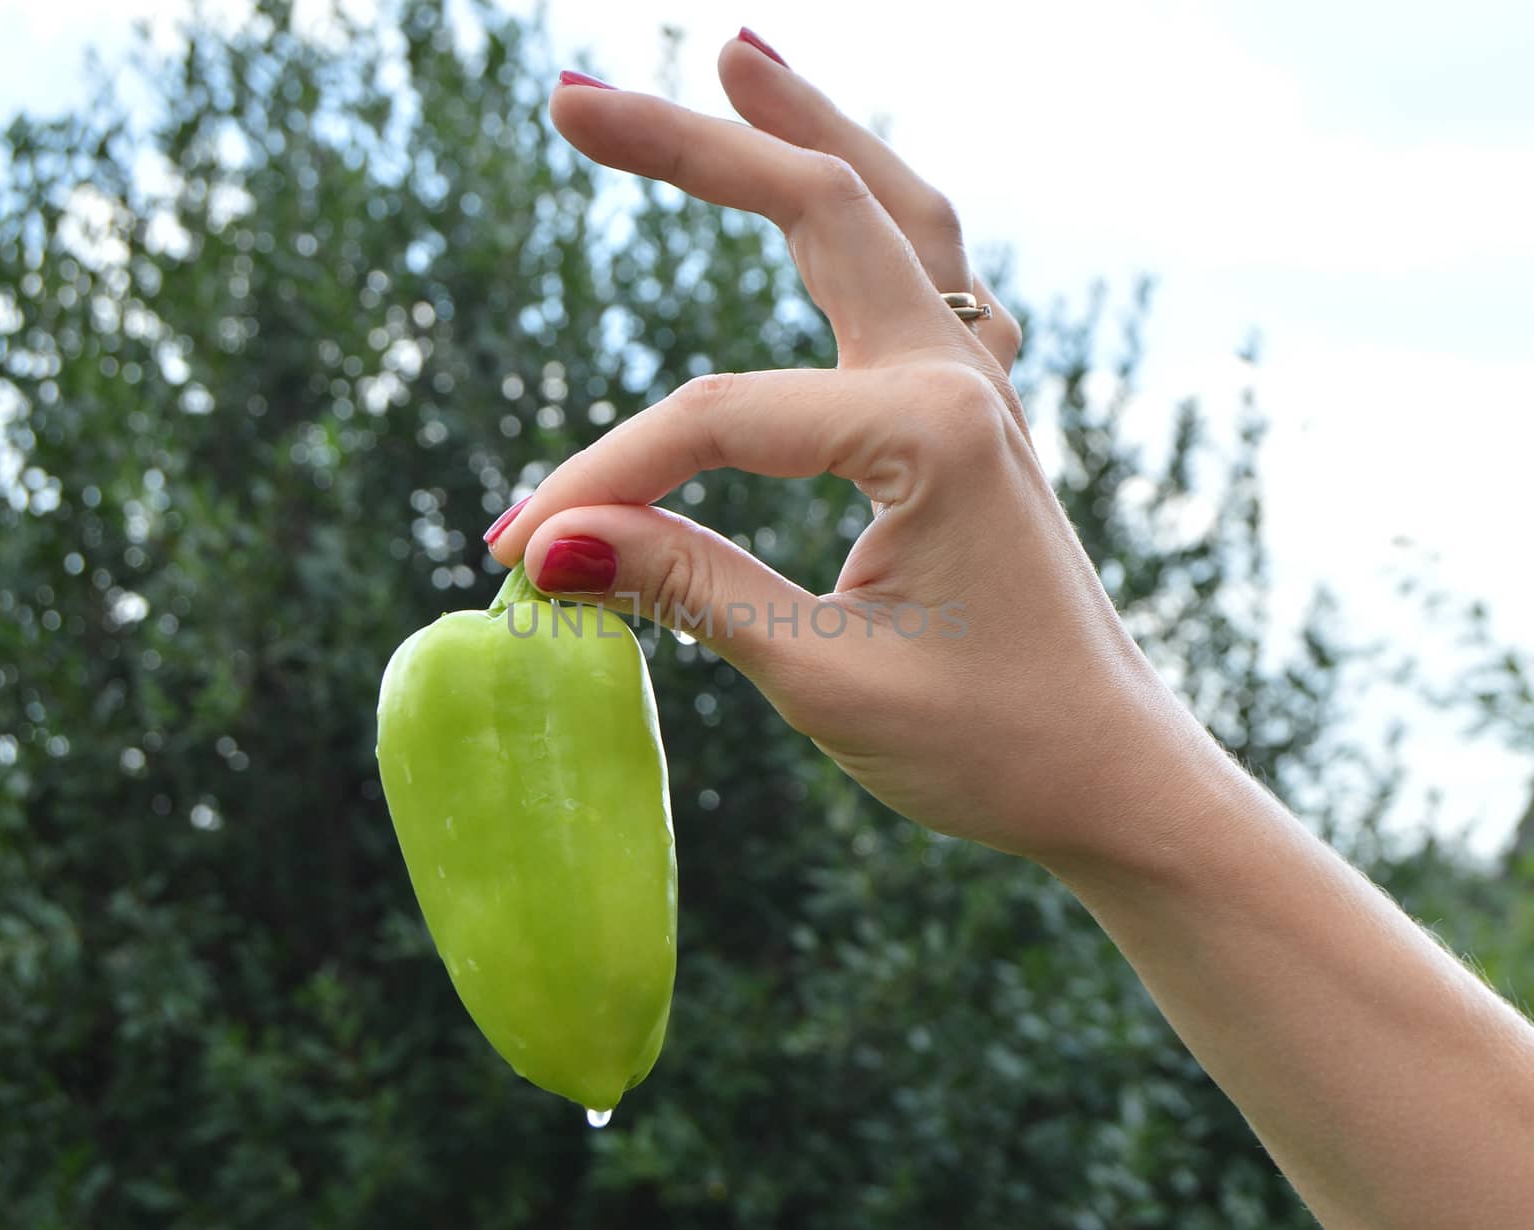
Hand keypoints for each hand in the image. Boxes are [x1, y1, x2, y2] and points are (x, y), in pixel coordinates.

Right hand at [487, 37, 1208, 862]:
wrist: (1113, 778)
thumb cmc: (989, 745)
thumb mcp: (823, 678)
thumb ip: (684, 586)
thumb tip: (547, 543)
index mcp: (928, 433)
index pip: (715, 421)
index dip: (602, 480)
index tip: (515, 548)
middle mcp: (959, 381)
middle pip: (816, 208)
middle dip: (693, 146)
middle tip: (572, 94)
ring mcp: (978, 389)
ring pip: (891, 213)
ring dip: (807, 132)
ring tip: (735, 59)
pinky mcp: (976, 419)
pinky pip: (927, 275)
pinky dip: (873, 212)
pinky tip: (840, 193)